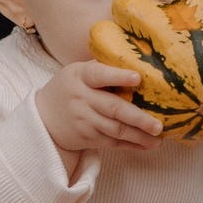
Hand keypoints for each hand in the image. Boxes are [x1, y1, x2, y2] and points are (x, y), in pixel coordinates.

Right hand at [34, 58, 160, 164]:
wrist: (43, 117)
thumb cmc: (70, 87)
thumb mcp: (79, 71)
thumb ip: (103, 66)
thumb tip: (138, 58)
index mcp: (81, 76)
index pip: (99, 75)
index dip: (118, 76)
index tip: (138, 77)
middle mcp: (82, 99)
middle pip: (114, 109)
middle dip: (138, 118)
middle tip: (159, 125)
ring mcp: (84, 120)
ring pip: (115, 129)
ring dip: (139, 135)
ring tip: (159, 138)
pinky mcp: (86, 137)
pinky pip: (112, 142)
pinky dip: (131, 145)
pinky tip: (147, 144)